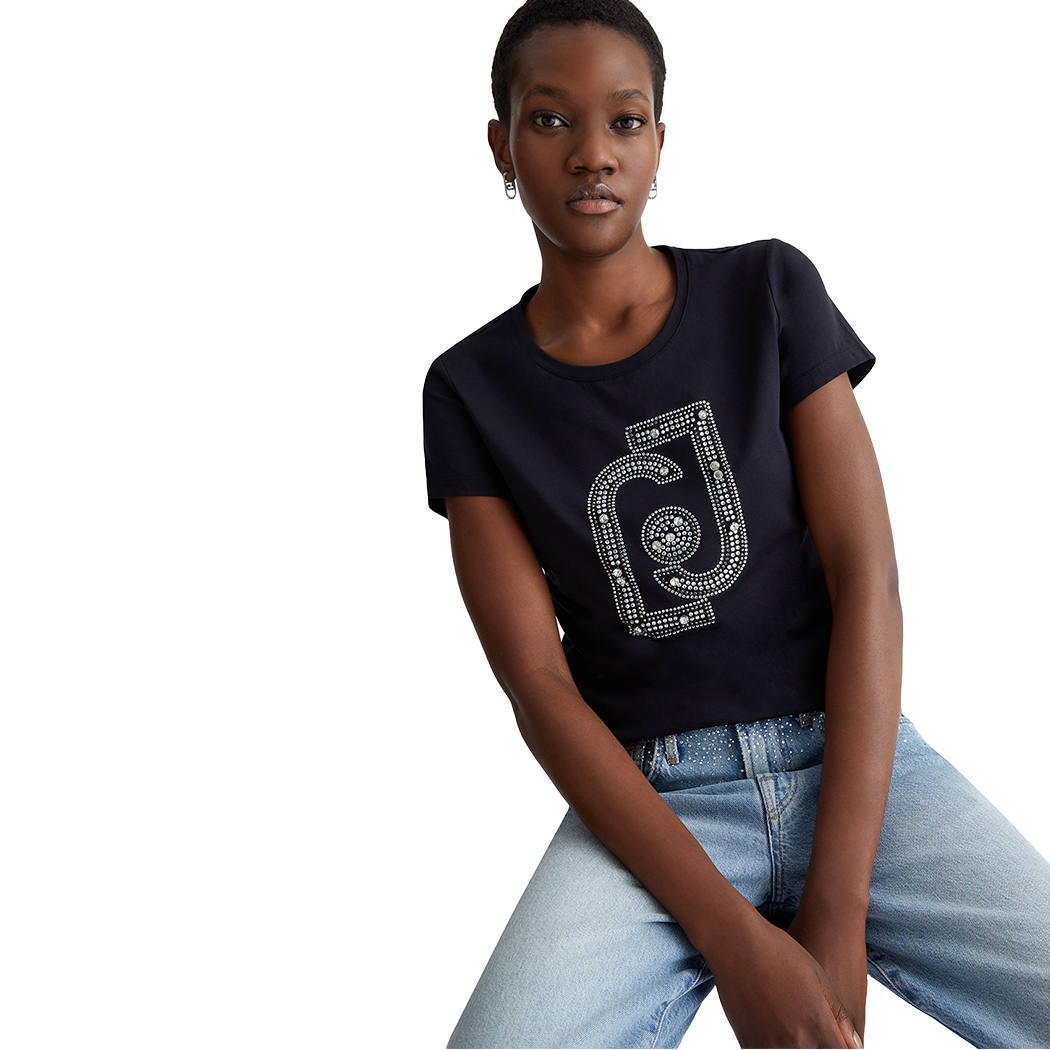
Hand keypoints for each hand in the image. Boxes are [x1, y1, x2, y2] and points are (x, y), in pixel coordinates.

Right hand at [708, 915, 862, 1047]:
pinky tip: (773, 1025)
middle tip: (806, 1020)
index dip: (841, 1046)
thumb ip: (839, 1016)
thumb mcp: (818, 977)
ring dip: (796, 1044)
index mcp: (818, 1025)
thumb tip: (855, 1045)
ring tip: (789, 1019)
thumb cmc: (778, 951)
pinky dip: (775, 1045)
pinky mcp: (749, 1044)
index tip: (836, 1038)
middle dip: (818, 1043)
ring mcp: (771, 1046)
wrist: (736, 942)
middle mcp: (797, 1042)